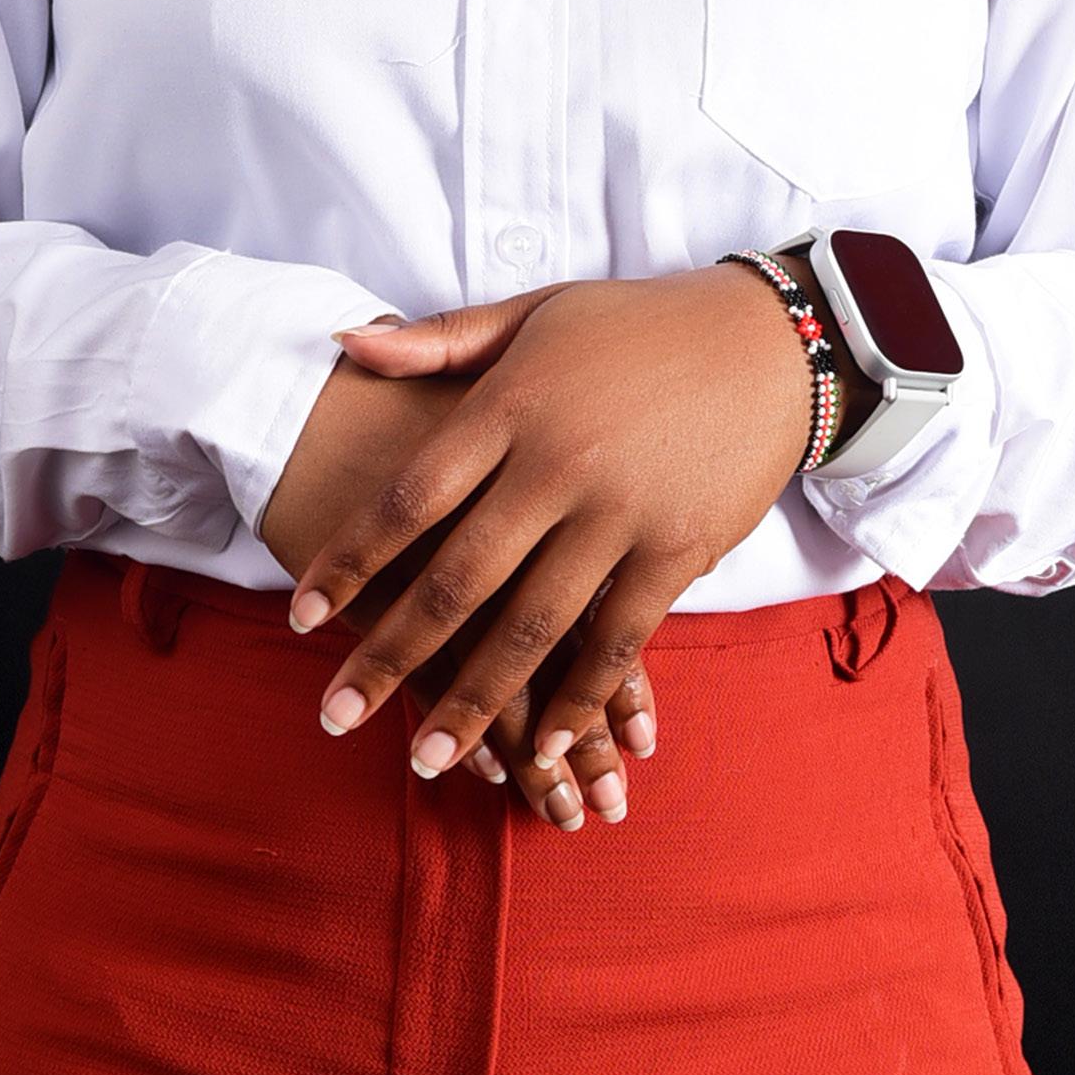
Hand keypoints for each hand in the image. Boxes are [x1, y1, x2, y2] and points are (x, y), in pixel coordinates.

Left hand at [259, 324, 655, 828]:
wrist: (772, 341)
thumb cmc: (637, 325)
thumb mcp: (533, 315)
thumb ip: (438, 342)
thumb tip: (342, 342)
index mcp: (509, 407)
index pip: (409, 498)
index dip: (351, 561)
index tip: (302, 617)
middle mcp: (558, 466)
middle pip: (457, 579)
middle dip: (390, 655)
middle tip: (333, 715)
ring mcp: (621, 514)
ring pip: (532, 628)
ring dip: (474, 703)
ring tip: (424, 759)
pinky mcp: (678, 552)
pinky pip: (617, 643)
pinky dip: (576, 701)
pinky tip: (537, 747)